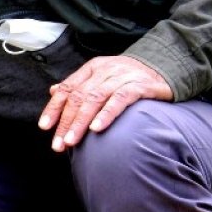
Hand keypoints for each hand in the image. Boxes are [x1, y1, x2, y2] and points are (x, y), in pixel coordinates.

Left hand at [37, 55, 173, 151]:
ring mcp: (122, 76)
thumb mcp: (102, 78)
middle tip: (58, 144)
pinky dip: (107, 114)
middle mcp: (105, 70)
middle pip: (79, 96)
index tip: (45, 127)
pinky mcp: (140, 85)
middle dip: (66, 121)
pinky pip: (120, 99)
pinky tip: (97, 129)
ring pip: (95, 98)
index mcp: (92, 68)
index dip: (54, 108)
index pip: (68, 88)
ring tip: (71, 141)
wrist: (167, 66)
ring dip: (81, 122)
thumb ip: (79, 85)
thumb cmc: (129, 78)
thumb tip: (53, 91)